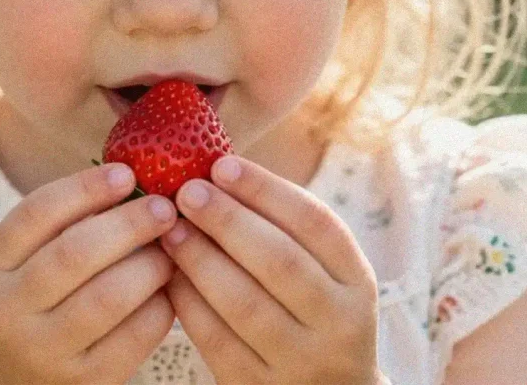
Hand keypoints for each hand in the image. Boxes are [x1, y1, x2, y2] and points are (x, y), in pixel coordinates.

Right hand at [0, 162, 179, 384]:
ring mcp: (45, 351)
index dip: (85, 188)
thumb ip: (58, 230)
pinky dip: (159, 307)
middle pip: (75, 253)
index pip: (35, 215)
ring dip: (150, 265)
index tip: (126, 173)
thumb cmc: (24, 311)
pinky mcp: (84, 383)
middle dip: (129, 223)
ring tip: (170, 250)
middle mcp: (10, 310)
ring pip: (108, 297)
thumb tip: (129, 182)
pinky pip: (133, 337)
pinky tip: (166, 292)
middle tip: (164, 208)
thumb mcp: (16, 269)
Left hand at [158, 155, 383, 384]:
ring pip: (244, 304)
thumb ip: (282, 228)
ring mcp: (300, 362)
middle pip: (281, 262)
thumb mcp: (322, 272)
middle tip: (187, 192)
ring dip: (200, 259)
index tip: (222, 165)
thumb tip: (217, 171)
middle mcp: (337, 323)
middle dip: (228, 220)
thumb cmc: (311, 311)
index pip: (316, 224)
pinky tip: (170, 275)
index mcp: (356, 281)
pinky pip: (216, 341)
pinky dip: (188, 303)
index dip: (266, 190)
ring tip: (171, 230)